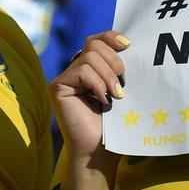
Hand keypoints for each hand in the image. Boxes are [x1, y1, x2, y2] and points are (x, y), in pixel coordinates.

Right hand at [50, 31, 130, 160]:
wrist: (101, 153)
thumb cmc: (115, 126)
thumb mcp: (121, 90)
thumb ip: (120, 69)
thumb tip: (130, 46)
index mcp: (91, 68)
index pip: (97, 40)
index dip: (111, 37)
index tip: (128, 45)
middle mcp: (75, 70)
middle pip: (93, 44)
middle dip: (114, 60)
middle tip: (123, 82)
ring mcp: (65, 78)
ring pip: (89, 56)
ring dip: (108, 75)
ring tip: (116, 96)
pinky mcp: (58, 87)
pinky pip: (82, 71)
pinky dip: (97, 84)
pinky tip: (103, 100)